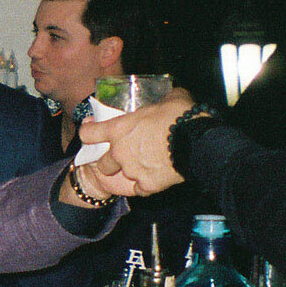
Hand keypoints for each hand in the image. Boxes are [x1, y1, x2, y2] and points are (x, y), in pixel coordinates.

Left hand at [79, 88, 195, 197]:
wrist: (197, 142)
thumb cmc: (180, 116)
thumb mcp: (167, 100)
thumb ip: (159, 102)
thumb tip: (168, 97)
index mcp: (119, 129)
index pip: (87, 134)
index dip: (89, 133)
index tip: (92, 132)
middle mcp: (120, 151)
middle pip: (102, 164)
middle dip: (110, 161)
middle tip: (125, 155)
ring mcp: (132, 170)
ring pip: (123, 176)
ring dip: (130, 172)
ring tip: (146, 166)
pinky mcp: (147, 185)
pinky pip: (141, 189)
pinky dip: (146, 185)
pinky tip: (156, 177)